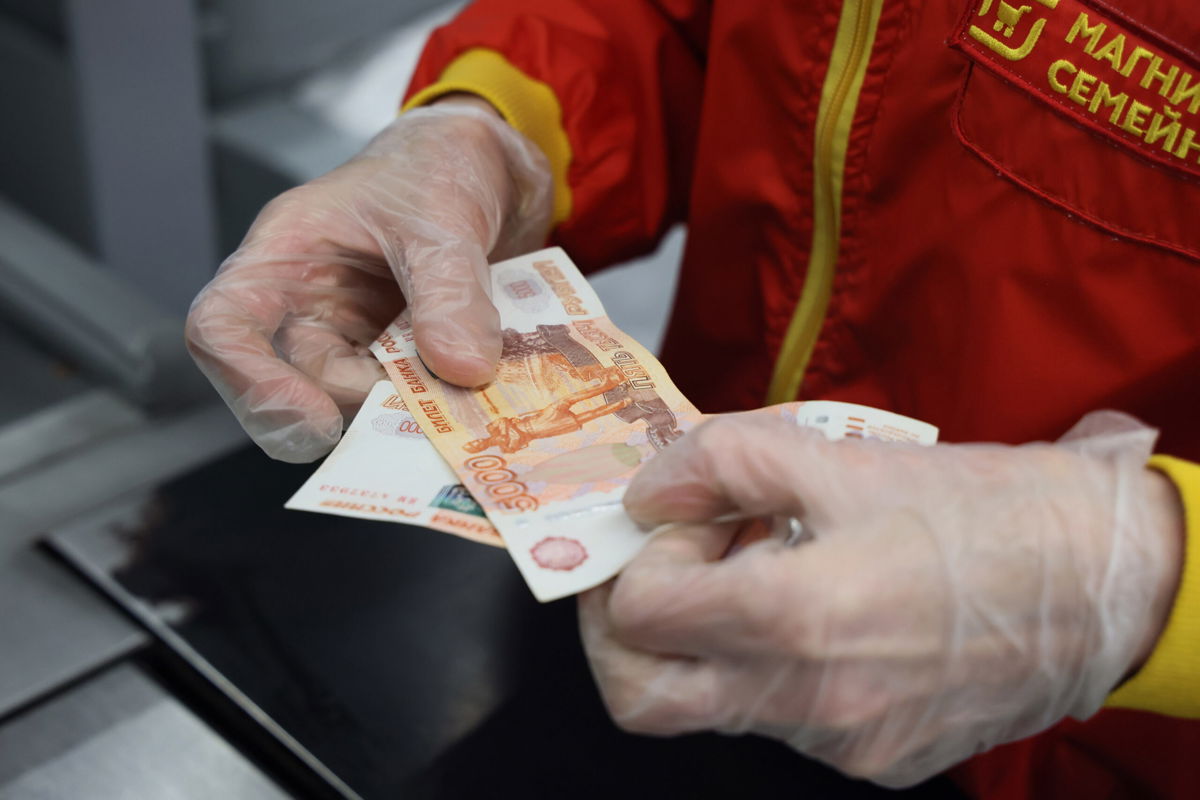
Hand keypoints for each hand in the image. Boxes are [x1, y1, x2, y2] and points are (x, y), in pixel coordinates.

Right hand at [185, 100, 551, 460]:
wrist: (492, 171)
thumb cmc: (437, 167)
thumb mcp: (443, 216)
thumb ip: (450, 292)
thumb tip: (461, 368)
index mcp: (285, 257)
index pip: (222, 328)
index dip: (250, 382)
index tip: (315, 418)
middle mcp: (306, 306)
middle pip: (298, 382)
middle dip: (361, 402)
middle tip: (431, 402)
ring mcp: (353, 337)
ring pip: (357, 400)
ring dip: (409, 407)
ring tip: (469, 385)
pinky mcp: (399, 358)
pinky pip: (407, 397)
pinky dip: (442, 402)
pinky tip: (482, 387)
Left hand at [580, 410, 1182, 785]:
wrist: (1101, 577)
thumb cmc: (981, 509)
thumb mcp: (838, 454)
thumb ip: (719, 462)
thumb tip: (649, 491)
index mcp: (795, 618)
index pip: (638, 616)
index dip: (642, 559)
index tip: (680, 523)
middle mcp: (809, 701)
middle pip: (644, 699)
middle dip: (626, 634)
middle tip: (660, 573)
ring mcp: (843, 742)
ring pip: (717, 706)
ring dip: (711, 640)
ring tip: (767, 569)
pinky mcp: (877, 758)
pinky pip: (786, 721)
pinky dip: (775, 666)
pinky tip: (822, 607)